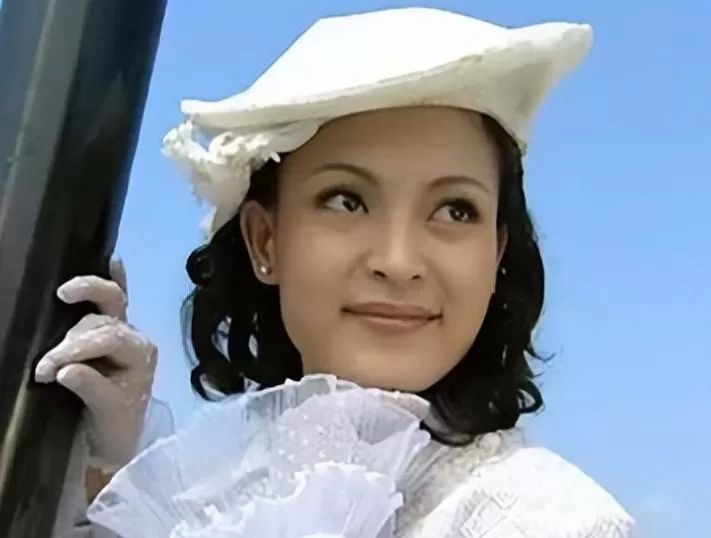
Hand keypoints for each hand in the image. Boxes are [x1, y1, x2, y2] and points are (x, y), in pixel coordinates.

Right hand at [35, 259, 156, 472]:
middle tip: (46, 365)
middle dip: (71, 343)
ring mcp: (124, 329)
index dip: (74, 351)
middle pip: (102, 320)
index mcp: (141, 354)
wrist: (117, 434)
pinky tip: (115, 260)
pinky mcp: (110, 329)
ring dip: (70, 333)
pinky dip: (116, 278)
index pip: (108, 339)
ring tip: (50, 361)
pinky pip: (117, 297)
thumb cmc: (115, 424)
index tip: (47, 371)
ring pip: (95, 314)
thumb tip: (66, 369)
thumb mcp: (106, 412)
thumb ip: (90, 387)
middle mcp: (135, 336)